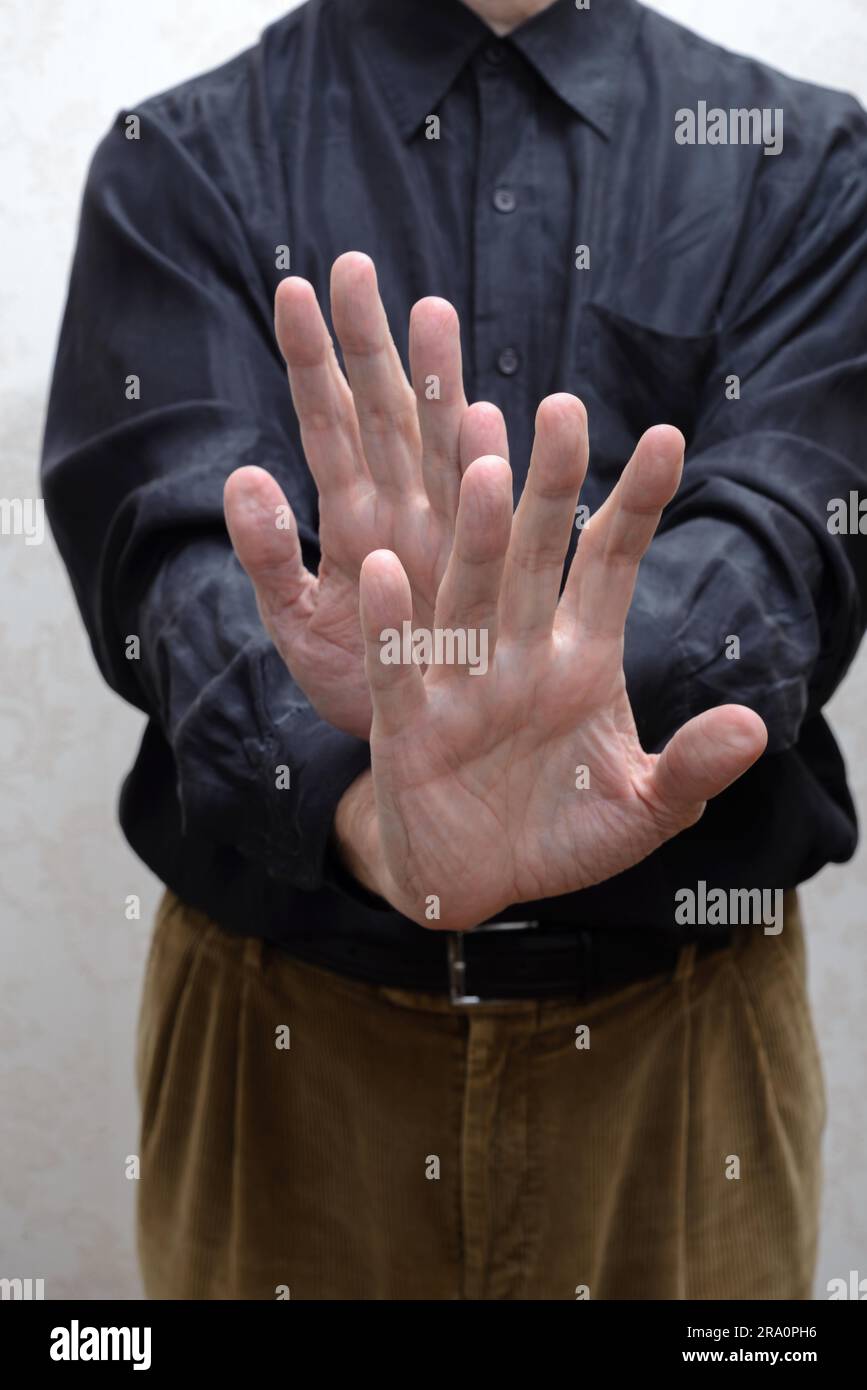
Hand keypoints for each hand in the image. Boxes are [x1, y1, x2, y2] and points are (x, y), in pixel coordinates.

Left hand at [223, 252, 505, 736]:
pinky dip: (481, 475)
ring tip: (430, 315)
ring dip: (435, 383)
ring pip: (440, 448)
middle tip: (357, 268)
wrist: (412, 748)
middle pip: (385, 412)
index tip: (293, 288)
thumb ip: (266, 556)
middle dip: (371, 342)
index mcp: (352, 519)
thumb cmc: (349, 683)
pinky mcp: (487, 573)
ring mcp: (449, 536)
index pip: (327, 423)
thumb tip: (239, 476)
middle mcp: (404, 511)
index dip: (311, 360)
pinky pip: (485, 517)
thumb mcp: (293, 625)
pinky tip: (484, 428)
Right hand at [353, 396, 767, 929]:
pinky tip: (388, 570)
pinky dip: (394, 626)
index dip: (638, 506)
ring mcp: (459, 684)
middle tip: (563, 407)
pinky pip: (399, 670)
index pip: (611, 566)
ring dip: (474, 537)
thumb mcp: (642, 810)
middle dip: (551, 487)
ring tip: (481, 464)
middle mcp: (518, 653)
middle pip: (536, 556)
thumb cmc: (561, 831)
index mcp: (580, 657)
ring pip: (468, 596)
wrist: (477, 880)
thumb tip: (754, 726)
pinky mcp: (405, 728)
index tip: (669, 439)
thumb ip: (692, 769)